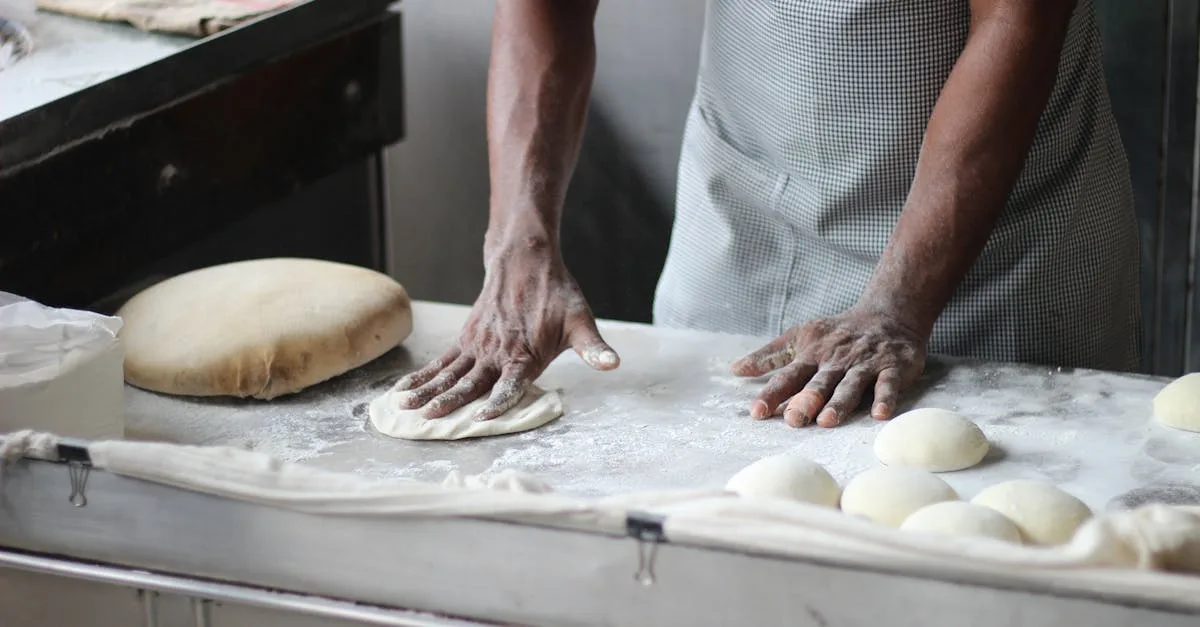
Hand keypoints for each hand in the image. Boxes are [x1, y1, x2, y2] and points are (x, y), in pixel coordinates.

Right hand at [394, 246, 618, 419]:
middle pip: (470, 383)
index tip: (482, 417)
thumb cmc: (557, 295)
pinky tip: (404, 390)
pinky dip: (422, 375)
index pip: (510, 384)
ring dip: (427, 391)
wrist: (525, 260)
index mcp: (525, 355)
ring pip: (449, 373)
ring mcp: (478, 346)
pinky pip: (441, 361)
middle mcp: (497, 353)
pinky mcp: (466, 339)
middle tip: (428, 419)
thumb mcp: (581, 321)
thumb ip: (593, 348)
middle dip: (449, 402)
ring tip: (405, 408)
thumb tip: (613, 364)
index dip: (498, 402)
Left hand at [730, 308, 926, 427]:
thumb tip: (735, 369)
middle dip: (806, 400)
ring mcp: (865, 364)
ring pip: (850, 385)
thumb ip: (770, 356)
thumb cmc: (838, 332)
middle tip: (793, 419)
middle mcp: (836, 360)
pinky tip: (880, 414)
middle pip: (819, 382)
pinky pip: (888, 384)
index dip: (772, 393)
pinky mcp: (893, 367)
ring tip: (828, 421)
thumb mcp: (800, 337)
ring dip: (839, 402)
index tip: (757, 412)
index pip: (788, 376)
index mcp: (812, 354)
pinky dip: (885, 398)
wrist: (889, 313)